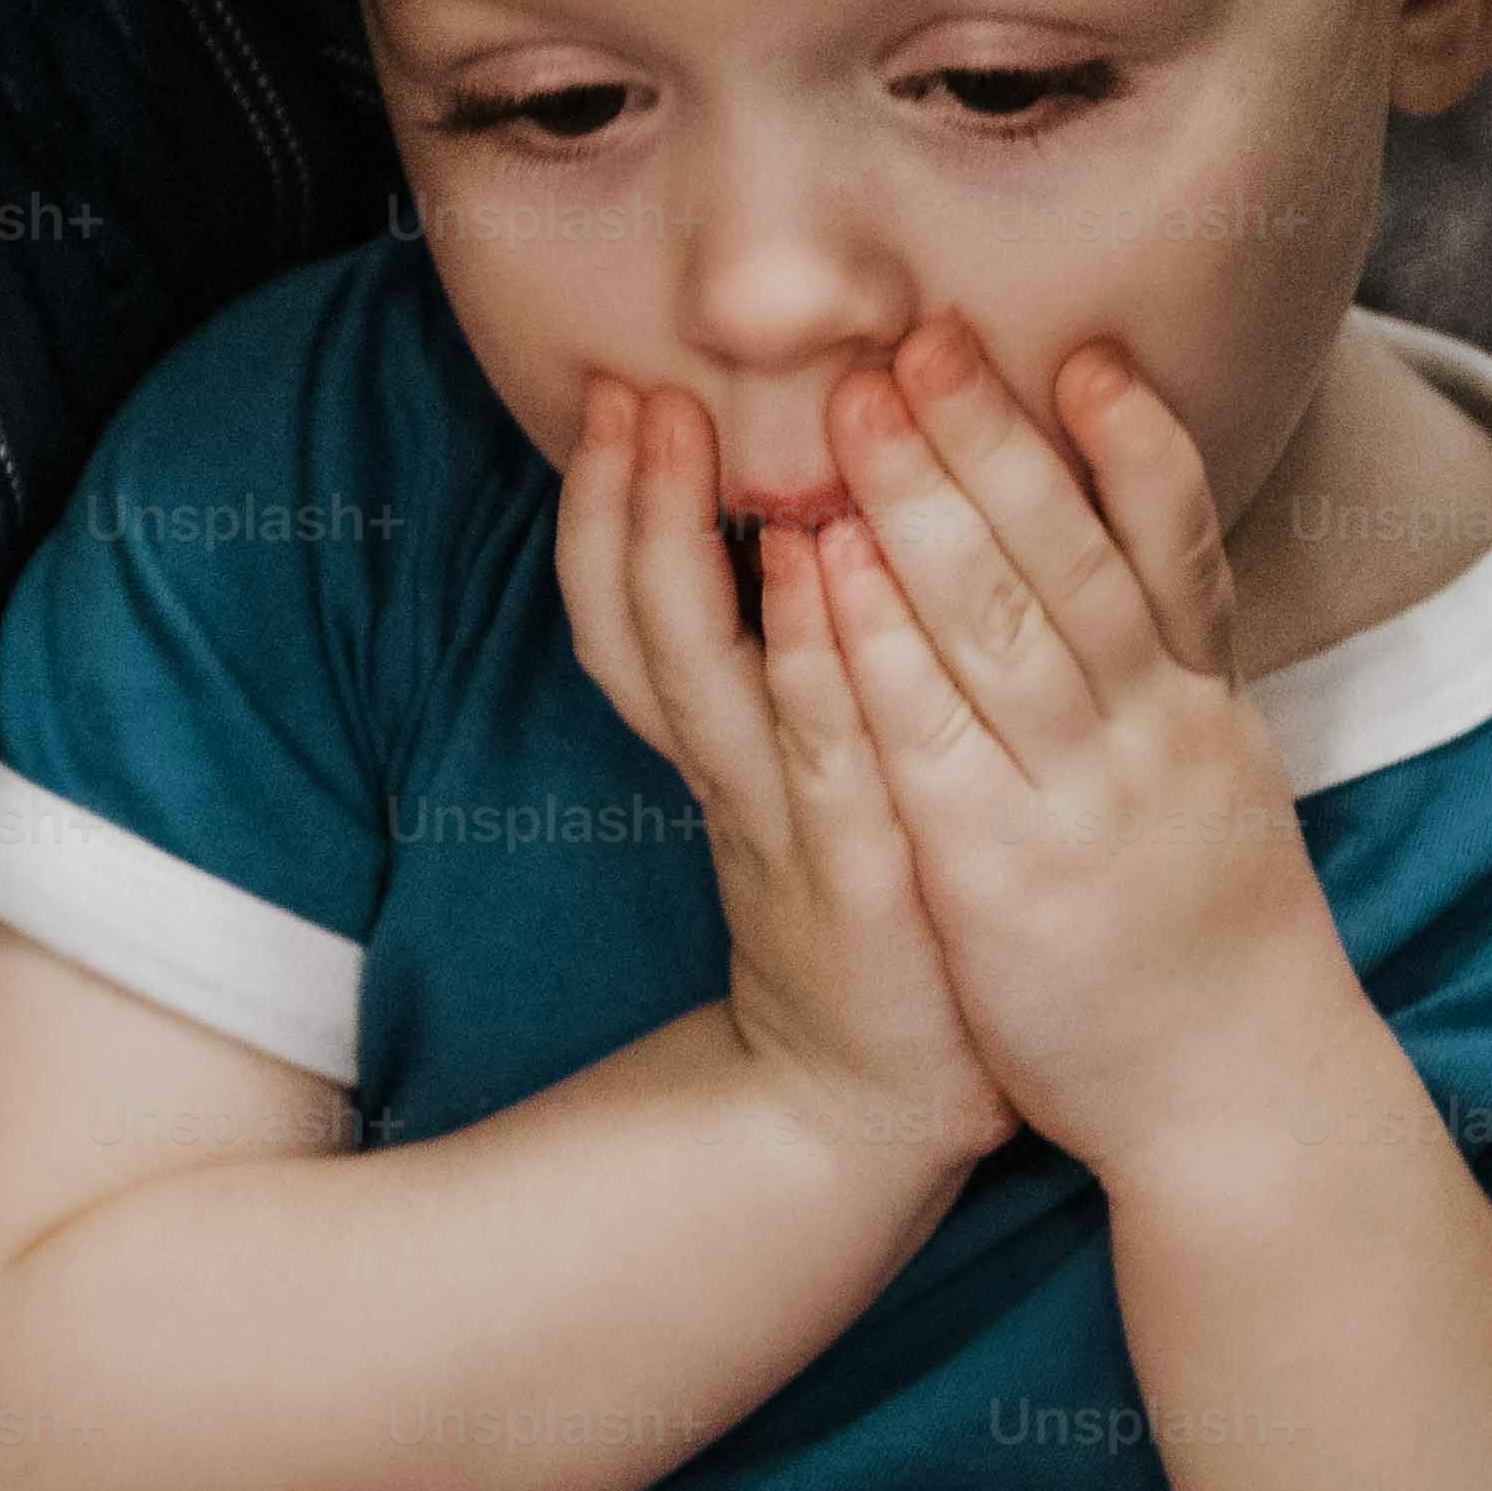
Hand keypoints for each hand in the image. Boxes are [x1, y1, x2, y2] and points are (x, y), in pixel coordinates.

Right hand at [556, 369, 1012, 1169]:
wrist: (888, 1099)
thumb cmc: (880, 912)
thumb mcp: (818, 782)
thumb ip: (797, 675)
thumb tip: (805, 532)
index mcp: (721, 752)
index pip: (624, 613)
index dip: (603, 510)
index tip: (616, 395)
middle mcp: (731, 777)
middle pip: (637, 625)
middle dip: (623, 503)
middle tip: (628, 391)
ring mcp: (782, 825)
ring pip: (700, 672)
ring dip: (679, 548)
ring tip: (679, 435)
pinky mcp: (856, 874)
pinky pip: (818, 749)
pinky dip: (799, 655)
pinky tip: (806, 566)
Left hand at [807, 318, 1366, 1184]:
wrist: (1234, 1096)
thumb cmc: (1206, 932)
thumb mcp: (1220, 781)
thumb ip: (1177, 675)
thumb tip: (1144, 565)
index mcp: (1204, 707)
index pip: (1180, 548)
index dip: (1135, 445)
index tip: (1088, 352)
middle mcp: (1152, 735)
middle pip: (1072, 558)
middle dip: (993, 440)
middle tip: (924, 337)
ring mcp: (1079, 801)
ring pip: (1004, 624)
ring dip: (924, 504)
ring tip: (858, 407)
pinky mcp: (1000, 871)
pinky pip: (931, 736)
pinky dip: (879, 642)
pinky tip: (828, 570)